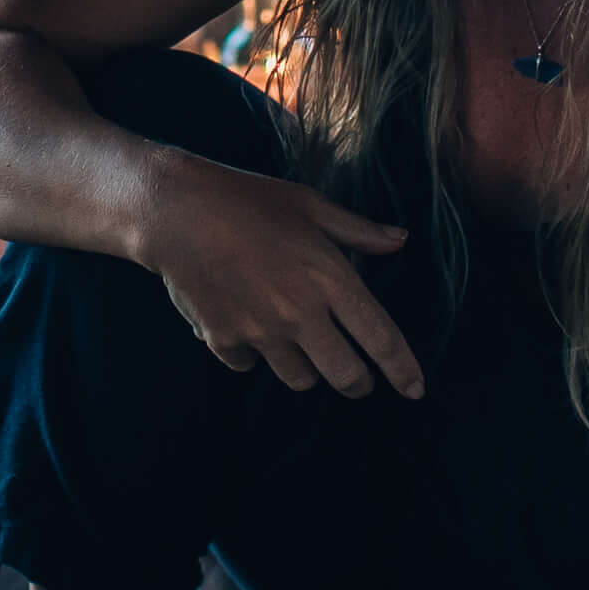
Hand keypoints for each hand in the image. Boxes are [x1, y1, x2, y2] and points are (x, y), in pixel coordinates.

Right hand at [134, 158, 424, 397]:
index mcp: (329, 276)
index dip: (403, 370)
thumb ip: (357, 231)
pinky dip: (254, 354)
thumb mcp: (308, 205)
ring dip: (305, 367)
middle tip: (355, 377)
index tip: (415, 389)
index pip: (381, 338)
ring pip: (301, 379)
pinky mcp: (224, 339)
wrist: (173, 210)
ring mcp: (261, 330)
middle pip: (346, 376)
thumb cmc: (246, 199)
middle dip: (357, 383)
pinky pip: (250, 365)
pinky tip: (247, 325)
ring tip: (295, 339)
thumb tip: (401, 241)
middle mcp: (300, 311)